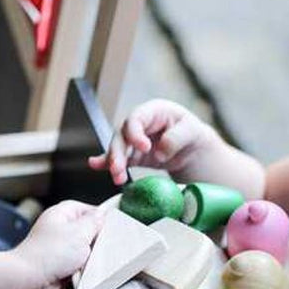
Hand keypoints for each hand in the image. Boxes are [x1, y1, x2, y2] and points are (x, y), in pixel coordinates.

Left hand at [12, 200, 104, 288]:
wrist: (30, 281)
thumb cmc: (47, 253)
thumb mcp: (80, 232)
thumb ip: (94, 222)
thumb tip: (102, 214)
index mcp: (61, 215)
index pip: (86, 209)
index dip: (100, 216)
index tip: (114, 223)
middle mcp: (59, 232)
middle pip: (88, 232)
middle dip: (97, 241)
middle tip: (103, 245)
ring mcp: (60, 252)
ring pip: (87, 252)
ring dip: (91, 259)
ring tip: (90, 261)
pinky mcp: (62, 269)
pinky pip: (82, 269)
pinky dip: (85, 272)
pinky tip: (86, 273)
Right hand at [87, 99, 218, 185]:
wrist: (192, 148)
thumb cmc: (191, 133)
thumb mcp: (192, 131)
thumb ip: (176, 138)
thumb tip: (159, 152)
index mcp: (153, 111)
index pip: (136, 118)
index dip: (135, 132)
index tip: (145, 148)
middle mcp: (139, 124)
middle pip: (121, 135)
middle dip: (118, 152)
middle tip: (119, 168)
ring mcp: (133, 140)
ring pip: (117, 149)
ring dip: (114, 163)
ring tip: (116, 178)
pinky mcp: (132, 155)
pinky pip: (119, 159)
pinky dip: (107, 163)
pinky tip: (96, 166)